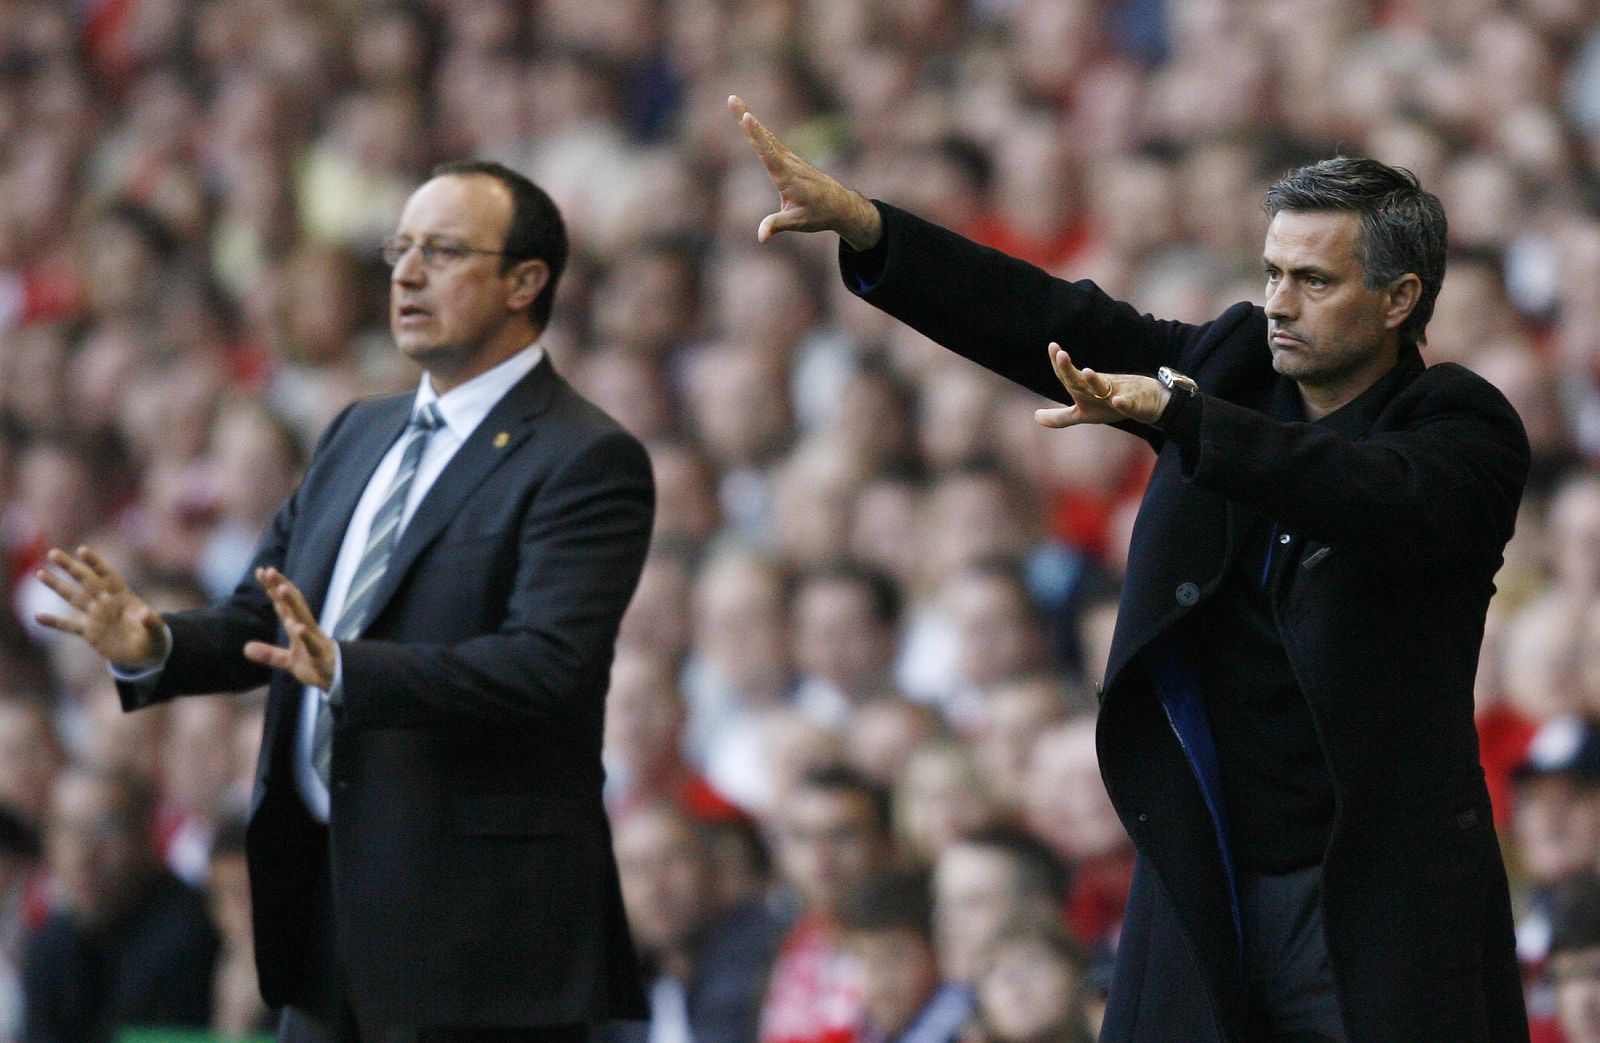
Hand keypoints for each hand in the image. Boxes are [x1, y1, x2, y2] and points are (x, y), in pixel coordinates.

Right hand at [35, 547, 166, 667]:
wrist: (145, 653)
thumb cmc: (154, 637)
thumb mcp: (157, 630)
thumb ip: (152, 622)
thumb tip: (145, 613)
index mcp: (124, 597)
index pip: (108, 576)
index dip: (96, 563)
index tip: (82, 550)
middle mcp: (106, 602)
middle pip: (86, 581)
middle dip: (71, 567)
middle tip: (53, 553)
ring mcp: (96, 616)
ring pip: (73, 597)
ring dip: (57, 586)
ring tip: (40, 573)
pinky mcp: (89, 632)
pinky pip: (68, 626)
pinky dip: (54, 622)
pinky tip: (37, 616)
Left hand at [242, 567, 335, 688]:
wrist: (338, 680)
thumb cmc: (315, 666)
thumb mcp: (288, 662)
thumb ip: (269, 654)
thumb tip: (246, 649)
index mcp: (297, 627)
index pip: (282, 603)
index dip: (272, 587)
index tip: (261, 570)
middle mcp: (306, 627)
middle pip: (292, 603)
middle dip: (281, 586)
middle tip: (269, 570)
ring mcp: (314, 639)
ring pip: (302, 617)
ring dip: (292, 602)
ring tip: (281, 588)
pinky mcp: (319, 655)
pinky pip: (312, 644)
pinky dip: (305, 636)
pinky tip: (298, 627)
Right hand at [728, 95, 882, 249]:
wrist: (840, 205)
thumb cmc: (818, 214)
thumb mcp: (796, 222)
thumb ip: (776, 225)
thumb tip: (761, 238)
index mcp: (787, 177)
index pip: (768, 153)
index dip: (756, 136)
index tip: (748, 117)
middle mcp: (788, 162)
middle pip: (763, 137)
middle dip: (746, 117)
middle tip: (731, 98)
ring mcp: (789, 158)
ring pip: (766, 135)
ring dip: (748, 118)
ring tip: (734, 102)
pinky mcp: (789, 159)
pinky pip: (770, 141)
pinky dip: (757, 129)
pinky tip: (748, 119)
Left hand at [1035, 342, 1170, 427]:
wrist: (1148, 402)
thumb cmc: (1111, 405)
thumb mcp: (1084, 414)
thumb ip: (1060, 417)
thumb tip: (1035, 417)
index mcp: (1086, 391)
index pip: (1068, 377)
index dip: (1059, 365)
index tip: (1053, 346)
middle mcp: (1100, 389)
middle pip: (1081, 380)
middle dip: (1070, 369)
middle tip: (1061, 354)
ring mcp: (1118, 394)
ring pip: (1104, 388)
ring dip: (1095, 380)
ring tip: (1086, 371)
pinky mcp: (1135, 405)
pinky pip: (1129, 404)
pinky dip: (1123, 402)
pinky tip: (1117, 401)